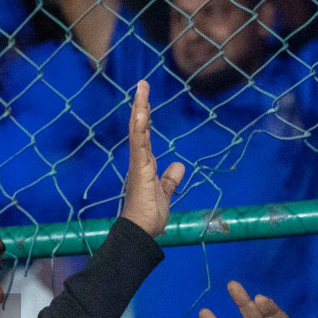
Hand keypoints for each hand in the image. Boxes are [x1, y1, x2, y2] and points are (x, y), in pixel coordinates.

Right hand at [119, 80, 185, 238]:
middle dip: (141, 106)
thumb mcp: (165, 193)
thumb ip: (170, 179)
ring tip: (141, 89)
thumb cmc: (148, 217)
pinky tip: (140, 113)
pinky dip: (139, 128)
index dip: (145, 118)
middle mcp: (139, 162)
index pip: (145, 136)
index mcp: (145, 166)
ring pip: (138, 131)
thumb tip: (179, 165)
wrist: (140, 232)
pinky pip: (138, 144)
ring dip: (140, 109)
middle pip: (140, 128)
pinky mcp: (139, 169)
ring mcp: (138, 164)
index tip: (145, 100)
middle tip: (142, 85)